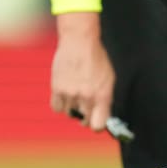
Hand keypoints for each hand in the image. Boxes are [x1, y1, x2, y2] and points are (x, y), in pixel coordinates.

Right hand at [51, 12, 114, 131]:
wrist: (79, 42)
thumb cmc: (96, 58)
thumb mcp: (109, 79)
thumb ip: (105, 99)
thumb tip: (102, 115)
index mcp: (102, 96)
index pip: (98, 125)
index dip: (96, 126)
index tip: (95, 123)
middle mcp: (87, 97)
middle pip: (83, 121)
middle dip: (85, 116)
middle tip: (84, 108)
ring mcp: (71, 93)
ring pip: (69, 114)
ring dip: (72, 108)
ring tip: (74, 95)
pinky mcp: (57, 88)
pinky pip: (57, 108)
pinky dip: (60, 104)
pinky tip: (64, 96)